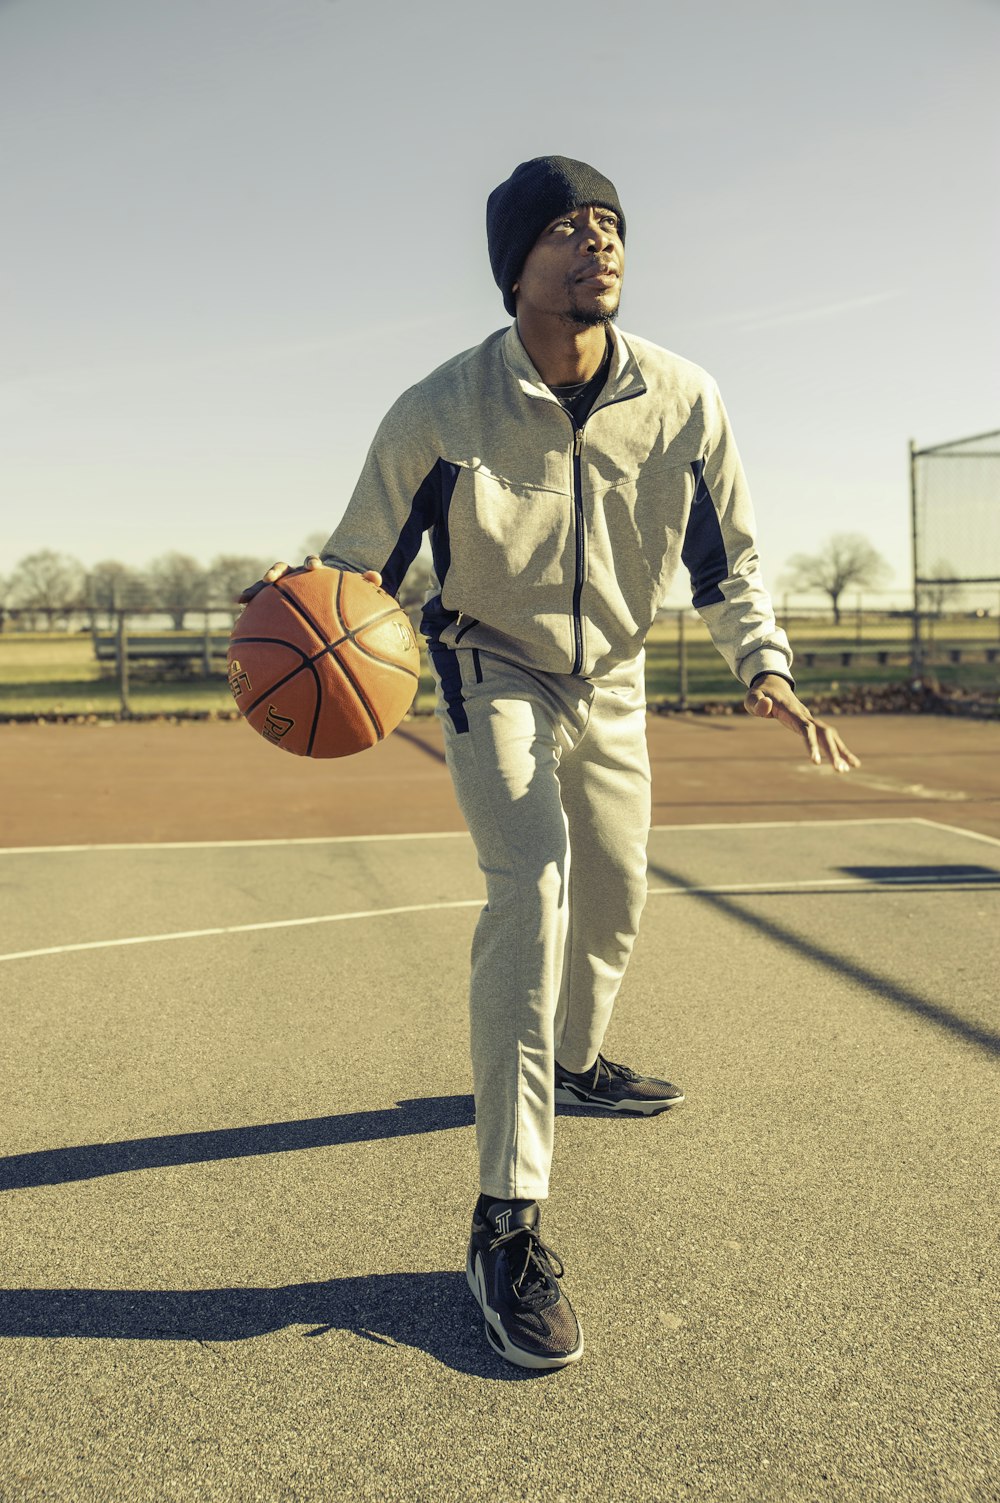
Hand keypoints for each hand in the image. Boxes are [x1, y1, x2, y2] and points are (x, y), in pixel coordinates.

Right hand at [237, 556, 381, 603]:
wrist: (324, 591)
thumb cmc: (339, 592)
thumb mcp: (352, 588)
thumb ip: (363, 582)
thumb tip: (376, 577)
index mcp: (313, 571)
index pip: (311, 563)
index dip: (311, 564)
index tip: (313, 568)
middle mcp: (294, 575)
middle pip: (283, 569)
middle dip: (277, 572)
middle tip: (272, 579)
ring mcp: (282, 586)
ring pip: (266, 585)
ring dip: (256, 589)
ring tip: (245, 597)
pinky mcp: (273, 598)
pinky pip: (260, 602)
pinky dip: (250, 603)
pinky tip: (239, 611)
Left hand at [743, 674, 859, 772]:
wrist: (773, 685)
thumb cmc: (760, 694)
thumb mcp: (752, 697)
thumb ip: (757, 703)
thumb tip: (766, 706)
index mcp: (792, 711)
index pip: (805, 729)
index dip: (812, 744)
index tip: (816, 762)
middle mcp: (806, 715)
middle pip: (823, 733)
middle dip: (832, 752)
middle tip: (839, 770)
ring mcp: (810, 719)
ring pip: (830, 735)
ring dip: (840, 751)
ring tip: (849, 769)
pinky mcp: (812, 724)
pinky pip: (828, 737)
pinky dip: (839, 749)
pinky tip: (849, 763)